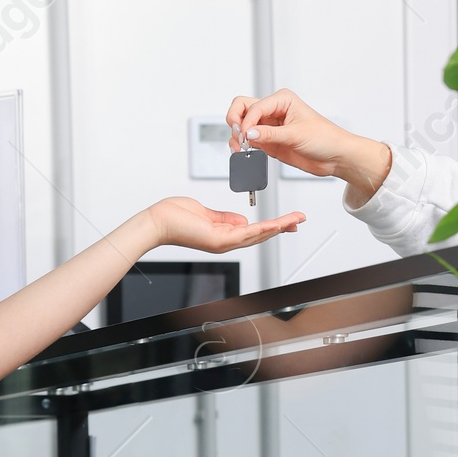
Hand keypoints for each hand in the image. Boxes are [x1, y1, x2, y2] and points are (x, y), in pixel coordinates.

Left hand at [142, 196, 304, 253]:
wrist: (157, 222)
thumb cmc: (174, 216)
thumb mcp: (206, 213)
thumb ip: (224, 218)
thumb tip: (242, 219)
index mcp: (223, 234)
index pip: (253, 230)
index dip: (272, 225)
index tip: (288, 220)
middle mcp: (225, 241)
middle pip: (260, 235)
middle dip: (282, 227)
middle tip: (300, 220)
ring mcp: (222, 243)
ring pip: (257, 235)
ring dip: (278, 227)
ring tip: (294, 220)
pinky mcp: (218, 240)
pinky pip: (245, 234)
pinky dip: (261, 229)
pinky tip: (275, 225)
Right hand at [224, 88, 392, 202]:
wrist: (334, 157)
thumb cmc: (325, 138)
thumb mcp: (296, 134)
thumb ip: (270, 135)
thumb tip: (248, 133)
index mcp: (282, 100)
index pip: (254, 107)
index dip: (247, 122)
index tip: (246, 136)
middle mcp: (273, 110)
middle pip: (242, 108)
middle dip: (236, 121)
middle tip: (238, 136)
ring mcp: (269, 126)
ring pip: (242, 124)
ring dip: (236, 135)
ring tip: (240, 148)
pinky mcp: (268, 141)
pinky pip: (248, 140)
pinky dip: (242, 146)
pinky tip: (244, 152)